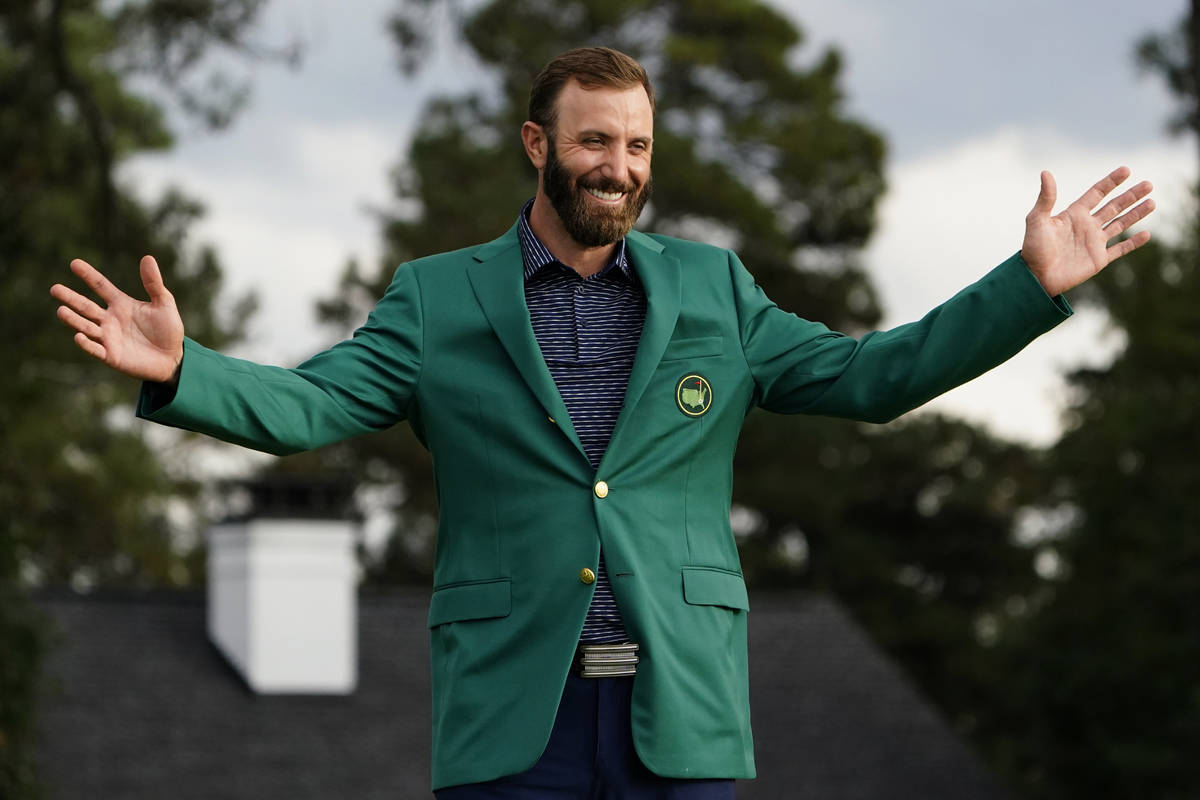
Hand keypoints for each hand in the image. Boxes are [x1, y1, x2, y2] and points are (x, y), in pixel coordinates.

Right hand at [50, 255, 184, 382]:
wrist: (173, 358)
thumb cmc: (168, 330)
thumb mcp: (164, 303)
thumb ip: (154, 283)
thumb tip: (148, 257)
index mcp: (121, 304)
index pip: (100, 286)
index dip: (88, 275)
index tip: (75, 263)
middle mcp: (109, 319)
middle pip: (86, 306)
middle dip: (70, 298)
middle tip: (54, 289)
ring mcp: (108, 337)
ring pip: (86, 327)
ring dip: (73, 320)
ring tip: (61, 311)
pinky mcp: (111, 355)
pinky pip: (95, 349)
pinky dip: (86, 344)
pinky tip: (78, 336)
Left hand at [1021, 166, 1154, 296]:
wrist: (1035, 278)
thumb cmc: (1033, 249)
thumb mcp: (1037, 220)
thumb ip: (1045, 198)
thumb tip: (1045, 173)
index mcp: (1074, 214)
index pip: (1097, 193)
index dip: (1111, 182)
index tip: (1126, 170)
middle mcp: (1086, 226)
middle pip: (1114, 206)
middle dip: (1131, 196)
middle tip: (1149, 184)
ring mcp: (1094, 243)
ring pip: (1120, 224)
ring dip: (1136, 214)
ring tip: (1152, 202)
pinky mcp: (1098, 260)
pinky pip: (1120, 249)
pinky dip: (1133, 243)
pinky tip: (1146, 234)